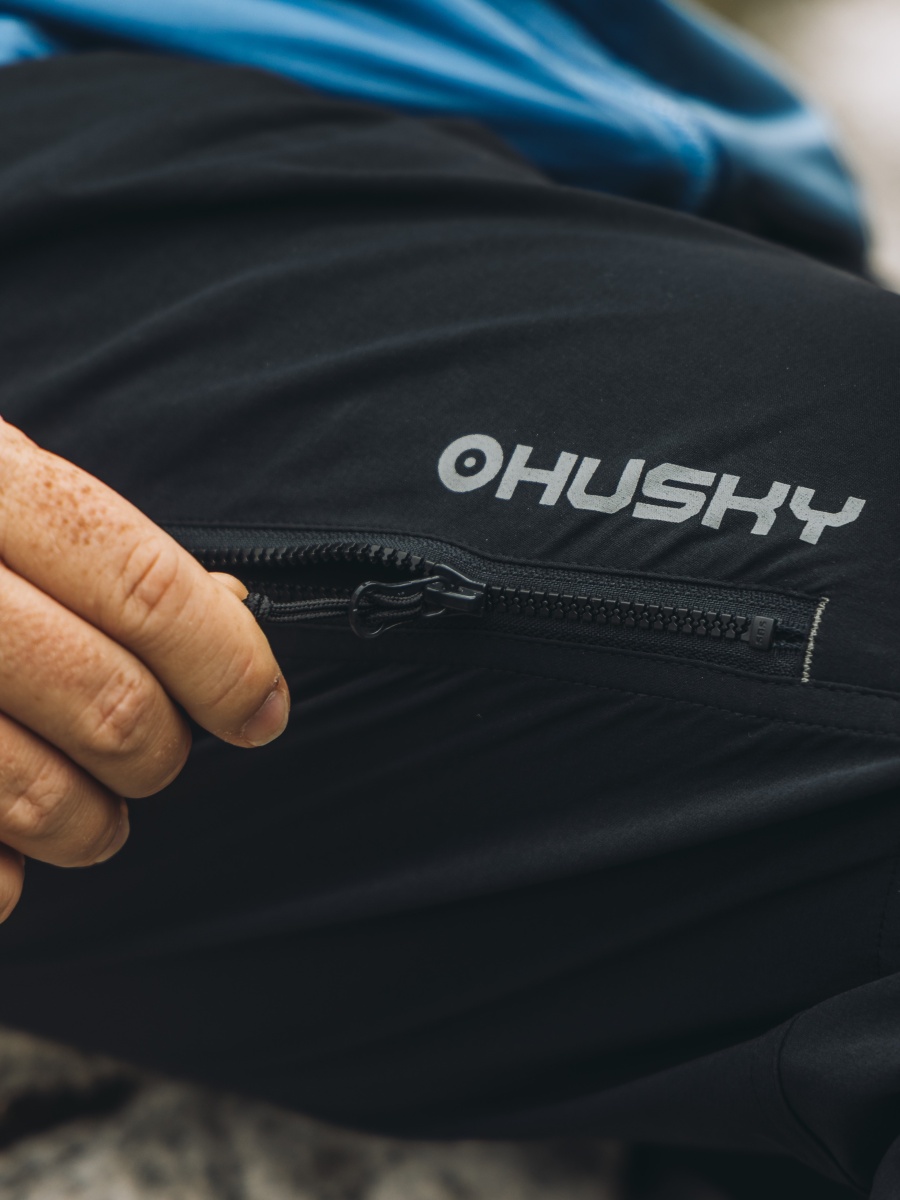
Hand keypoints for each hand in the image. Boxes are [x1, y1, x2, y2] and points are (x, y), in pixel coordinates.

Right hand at [0, 418, 289, 919]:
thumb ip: (97, 549)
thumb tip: (229, 611)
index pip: (140, 585)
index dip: (225, 661)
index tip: (262, 712)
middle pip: (104, 697)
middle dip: (160, 752)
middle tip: (158, 760)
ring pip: (34, 792)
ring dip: (91, 825)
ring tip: (96, 819)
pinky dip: (0, 877)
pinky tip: (7, 863)